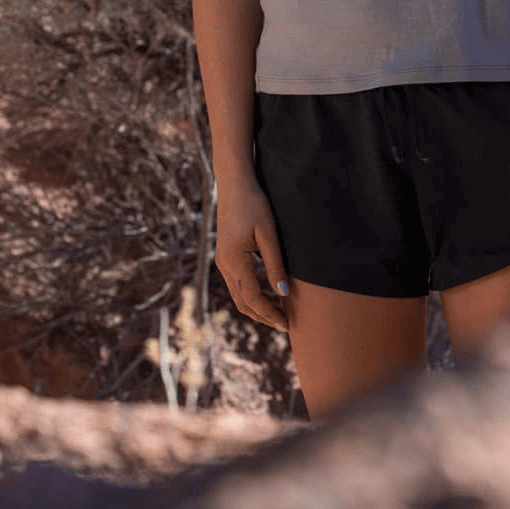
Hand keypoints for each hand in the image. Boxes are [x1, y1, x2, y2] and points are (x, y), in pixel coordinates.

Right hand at [214, 181, 289, 330]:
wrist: (233, 183)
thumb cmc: (254, 203)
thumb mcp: (268, 233)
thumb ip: (275, 264)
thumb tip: (284, 294)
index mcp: (234, 261)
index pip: (253, 298)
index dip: (270, 314)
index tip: (287, 324)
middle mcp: (224, 265)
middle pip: (243, 302)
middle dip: (263, 316)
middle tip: (285, 325)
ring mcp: (222, 261)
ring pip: (238, 295)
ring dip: (257, 308)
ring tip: (278, 314)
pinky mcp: (225, 256)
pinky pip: (237, 284)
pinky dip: (251, 295)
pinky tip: (267, 294)